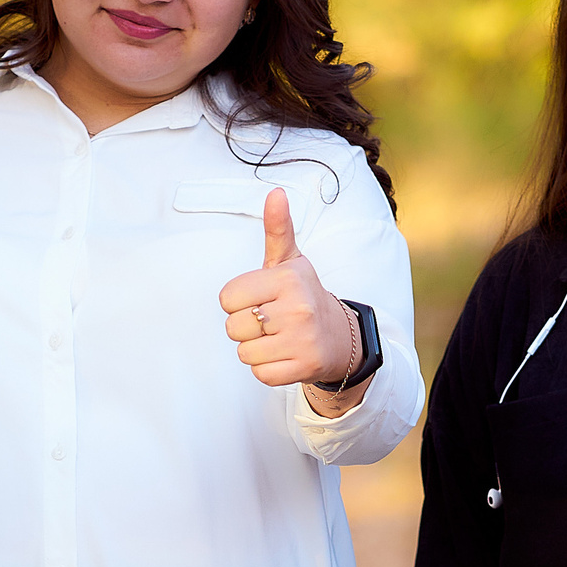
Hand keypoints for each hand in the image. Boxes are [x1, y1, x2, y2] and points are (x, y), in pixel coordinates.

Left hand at [218, 188, 365, 404]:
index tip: (261, 299)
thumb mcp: (290, 261)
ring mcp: (302, 339)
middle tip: (271, 321)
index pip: (226, 298)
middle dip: (246, 328)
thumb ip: (277, 228)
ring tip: (279, 338)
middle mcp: (297, 307)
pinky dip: (268, 369)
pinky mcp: (304, 367)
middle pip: (233, 327)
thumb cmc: (302, 295)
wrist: (340, 336)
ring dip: (256, 350)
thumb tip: (275, 193)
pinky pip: (260, 374)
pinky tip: (285, 356)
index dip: (238, 301)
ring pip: (244, 353)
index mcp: (288, 278)